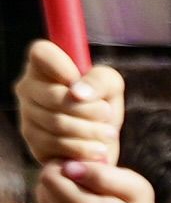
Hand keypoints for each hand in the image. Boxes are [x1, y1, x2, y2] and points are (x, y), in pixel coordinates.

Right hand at [14, 41, 118, 170]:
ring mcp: (27, 116)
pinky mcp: (34, 143)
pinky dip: (83, 149)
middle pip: (53, 96)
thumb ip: (99, 80)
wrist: (102, 143)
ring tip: (109, 133)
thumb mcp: (111, 86)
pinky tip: (97, 149)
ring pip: (56, 123)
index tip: (80, 80)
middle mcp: (28, 88)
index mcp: (43, 66)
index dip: (62, 67)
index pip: (41, 53)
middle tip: (108, 114)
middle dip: (89, 109)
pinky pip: (57, 145)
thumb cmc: (103, 105)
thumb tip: (77, 92)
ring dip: (91, 130)